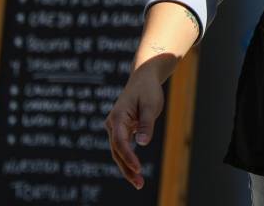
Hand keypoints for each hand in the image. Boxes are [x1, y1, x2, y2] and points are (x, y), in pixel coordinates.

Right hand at [105, 65, 165, 189]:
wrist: (143, 78)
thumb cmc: (148, 90)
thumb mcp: (150, 105)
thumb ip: (146, 124)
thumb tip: (142, 143)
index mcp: (117, 117)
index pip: (120, 141)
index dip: (128, 156)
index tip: (138, 167)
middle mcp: (112, 124)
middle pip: (117, 151)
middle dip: (127, 168)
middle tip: (139, 184)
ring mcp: (115, 128)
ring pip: (118, 151)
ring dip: (127, 167)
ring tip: (139, 183)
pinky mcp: (121, 130)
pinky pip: (122, 148)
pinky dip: (128, 159)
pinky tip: (135, 171)